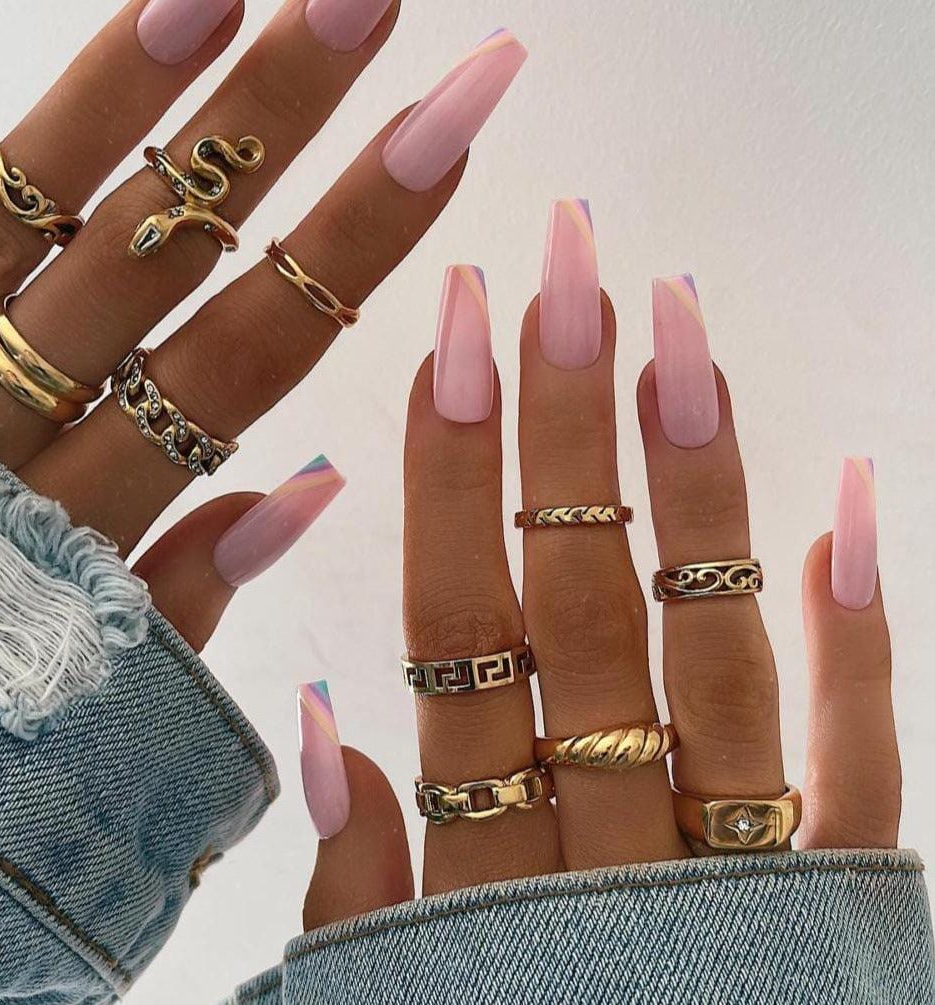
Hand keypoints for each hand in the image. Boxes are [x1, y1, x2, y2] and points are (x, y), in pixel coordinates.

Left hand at [0, 0, 529, 646]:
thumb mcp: (72, 696)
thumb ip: (180, 598)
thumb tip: (318, 487)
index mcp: (80, 524)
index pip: (251, 356)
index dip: (362, 232)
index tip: (459, 112)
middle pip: (161, 250)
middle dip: (284, 101)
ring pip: (20, 213)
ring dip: (128, 79)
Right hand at [298, 202, 899, 924]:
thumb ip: (356, 877)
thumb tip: (316, 710)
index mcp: (483, 867)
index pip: (456, 624)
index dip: (450, 471)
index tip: (454, 330)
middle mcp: (610, 844)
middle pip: (575, 596)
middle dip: (560, 420)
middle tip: (563, 261)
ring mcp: (738, 872)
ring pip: (704, 644)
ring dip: (693, 479)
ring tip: (681, 322)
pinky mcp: (844, 912)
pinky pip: (858, 768)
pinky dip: (853, 638)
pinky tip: (850, 503)